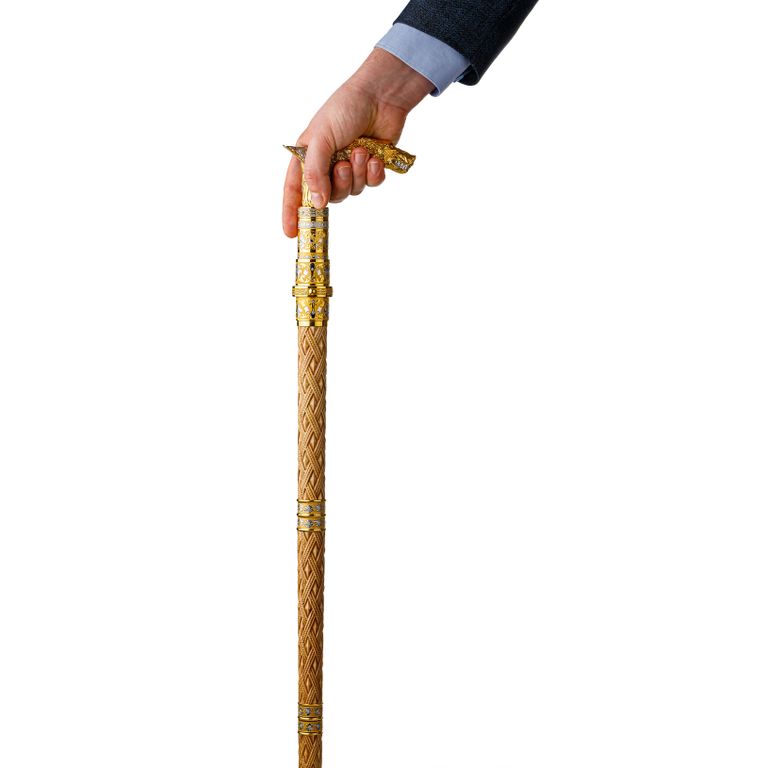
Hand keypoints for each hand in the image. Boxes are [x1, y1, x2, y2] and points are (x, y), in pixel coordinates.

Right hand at [282, 48, 433, 236]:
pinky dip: (373, 173)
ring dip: (357, 173)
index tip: (291, 233)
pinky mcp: (371, 168)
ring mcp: (350, 167)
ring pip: (352, 191)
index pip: (295, 190)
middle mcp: (327, 164)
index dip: (292, 213)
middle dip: (338, 184)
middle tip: (343, 164)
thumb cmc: (345, 108)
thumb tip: (315, 203)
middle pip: (328, 196)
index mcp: (308, 156)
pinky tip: (375, 156)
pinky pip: (371, 184)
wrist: (381, 96)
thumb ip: (315, 172)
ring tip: (360, 150)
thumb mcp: (321, 138)